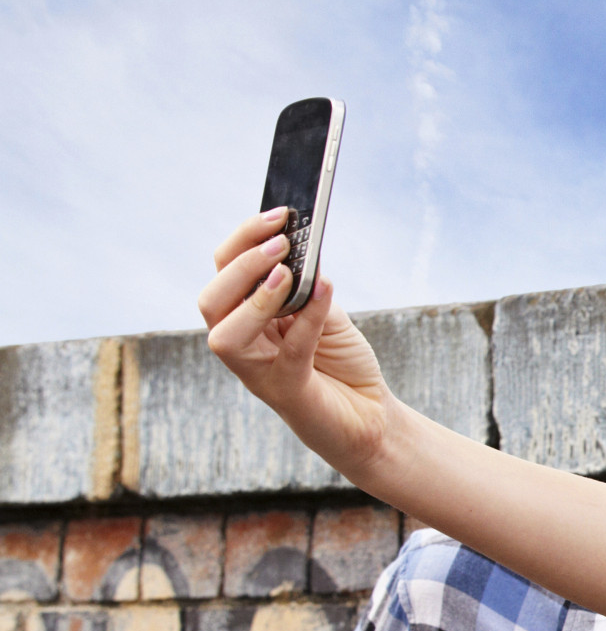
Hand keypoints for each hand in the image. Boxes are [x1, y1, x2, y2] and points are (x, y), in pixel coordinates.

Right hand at [197, 209, 398, 476]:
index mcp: (245, 317)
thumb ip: (307, 285)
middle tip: (280, 242)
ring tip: (286, 270)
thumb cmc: (340, 361)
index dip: (243, 240)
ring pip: (226, 334)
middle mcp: (242, 344)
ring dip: (254, 296)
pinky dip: (306, 320)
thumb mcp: (325, 311)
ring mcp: (258, 371)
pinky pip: (289, 353)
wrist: (369, 416)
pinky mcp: (287, 392)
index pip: (224, 272)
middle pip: (212, 300)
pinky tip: (324, 291)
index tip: (278, 214)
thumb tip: (301, 250)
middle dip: (241, 265)